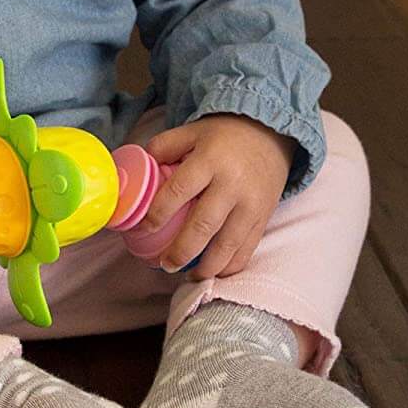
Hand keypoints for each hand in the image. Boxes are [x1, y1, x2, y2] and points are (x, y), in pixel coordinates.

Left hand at [137, 114, 293, 277]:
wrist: (271, 133)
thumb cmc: (224, 136)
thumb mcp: (191, 131)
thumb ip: (162, 147)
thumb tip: (136, 173)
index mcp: (210, 160)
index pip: (179, 190)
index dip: (159, 212)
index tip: (144, 229)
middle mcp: (232, 184)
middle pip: (204, 225)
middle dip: (181, 251)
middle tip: (165, 265)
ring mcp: (251, 203)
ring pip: (228, 244)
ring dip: (206, 267)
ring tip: (188, 276)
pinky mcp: (264, 217)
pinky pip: (247, 249)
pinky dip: (230, 266)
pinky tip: (213, 272)